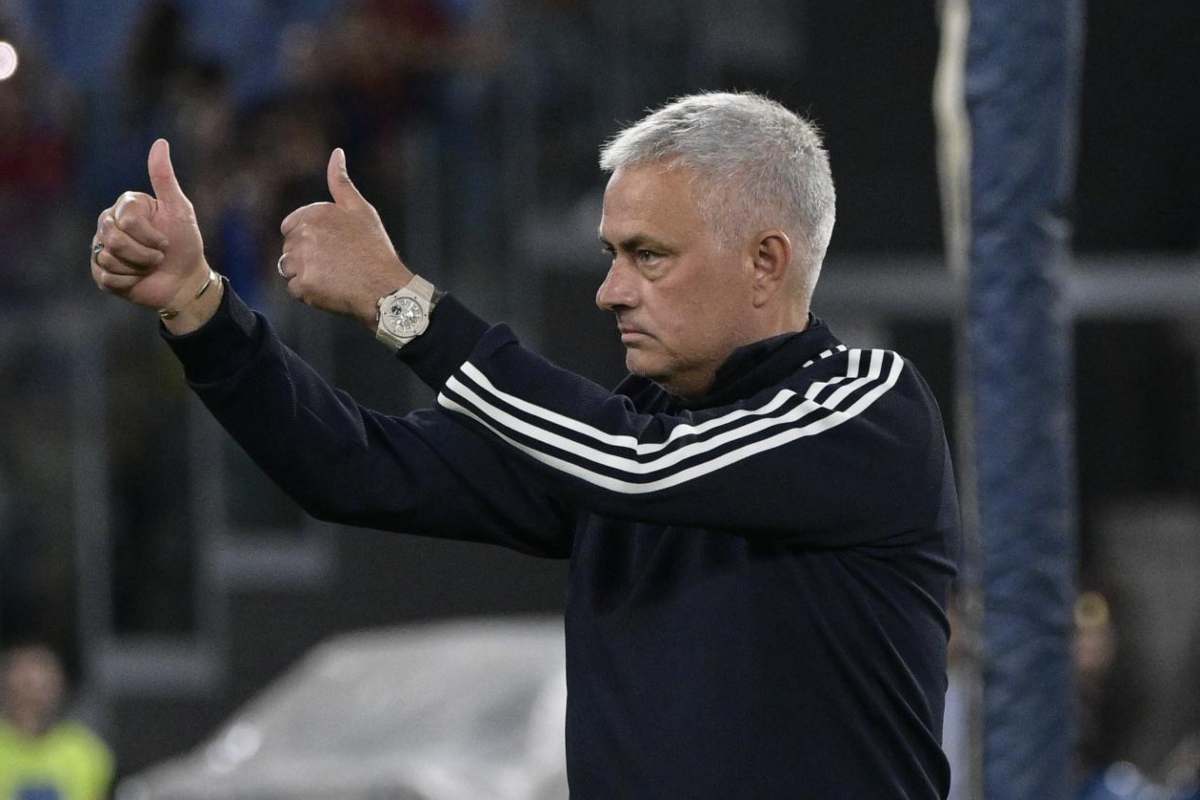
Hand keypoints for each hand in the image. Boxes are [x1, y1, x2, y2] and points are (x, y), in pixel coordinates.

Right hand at [90, 139, 208, 311]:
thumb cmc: (184, 243)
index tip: (165, 241)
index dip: (150, 236)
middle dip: (144, 254)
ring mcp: (101, 247)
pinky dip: (128, 281)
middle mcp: (108, 223)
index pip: (127, 219)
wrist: (184, 281)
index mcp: (126, 206)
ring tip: (148, 267)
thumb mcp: (180, 210)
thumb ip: (164, 178)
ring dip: (137, 268)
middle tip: (158, 257)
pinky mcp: (100, 272)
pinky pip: (106, 276)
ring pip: (108, 258)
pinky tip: (136, 279)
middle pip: (113, 238)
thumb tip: (160, 142)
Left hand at [279, 149, 412, 328]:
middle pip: (289, 249)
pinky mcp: (302, 284)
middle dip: (306, 257)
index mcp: (314, 213)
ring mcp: (301, 260)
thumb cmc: (374, 248)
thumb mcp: (360, 209)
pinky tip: (331, 290)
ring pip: (288, 269)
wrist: (386, 287)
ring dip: (305, 275)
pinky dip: (309, 293)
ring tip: (333, 278)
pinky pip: (295, 289)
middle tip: (337, 265)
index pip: (290, 227)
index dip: (309, 239)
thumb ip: (341, 181)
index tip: (331, 248)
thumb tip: (336, 152)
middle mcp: (303, 234)